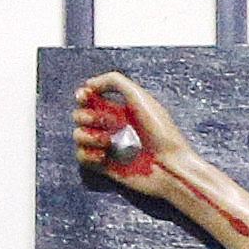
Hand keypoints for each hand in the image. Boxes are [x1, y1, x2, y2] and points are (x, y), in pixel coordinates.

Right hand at [71, 70, 189, 197]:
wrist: (170, 166)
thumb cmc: (162, 133)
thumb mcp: (141, 97)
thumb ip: (114, 81)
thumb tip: (88, 85)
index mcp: (119, 108)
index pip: (89, 97)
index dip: (82, 96)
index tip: (87, 97)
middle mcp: (111, 126)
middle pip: (79, 115)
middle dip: (88, 116)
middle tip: (109, 124)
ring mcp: (106, 146)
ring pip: (78, 135)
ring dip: (88, 136)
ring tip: (108, 142)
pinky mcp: (104, 165)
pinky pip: (81, 157)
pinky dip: (87, 154)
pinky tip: (103, 156)